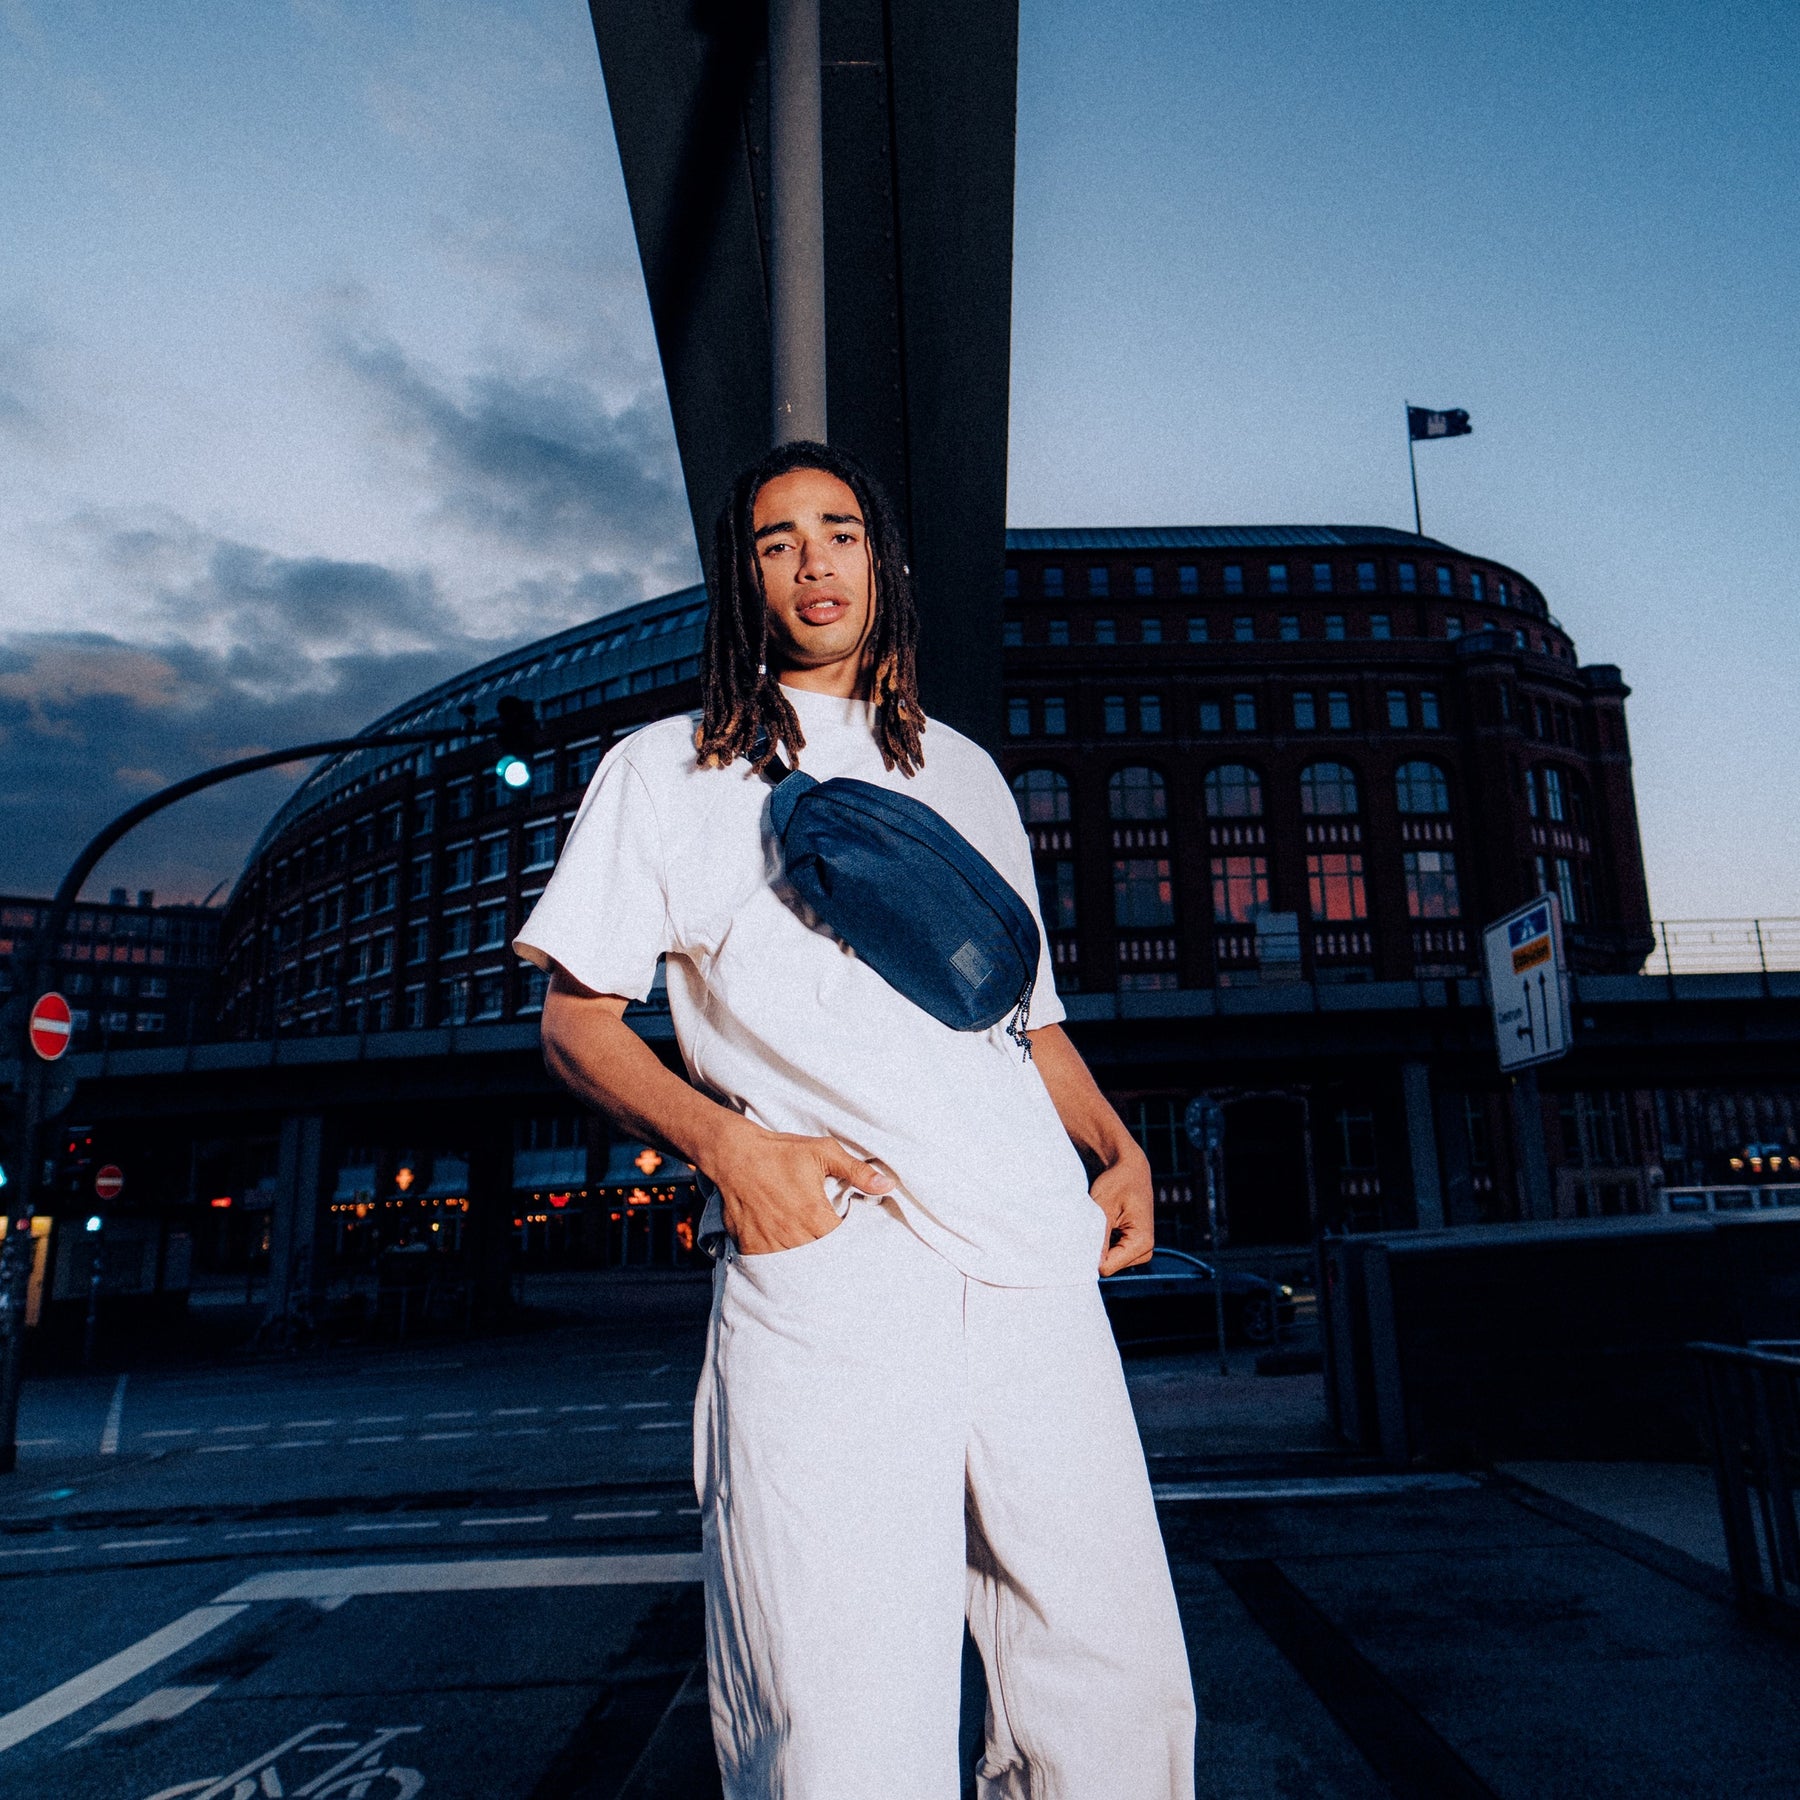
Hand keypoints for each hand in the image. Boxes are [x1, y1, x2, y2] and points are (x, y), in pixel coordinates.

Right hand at [706, 1116, 893, 1255]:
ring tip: (812, 1252)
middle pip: (822, 1260)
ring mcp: (771, 1243)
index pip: (843, 1246)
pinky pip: (771, 1267)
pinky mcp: (752, 1246)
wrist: (735, 1155)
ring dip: (806, 1262)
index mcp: (815, 1215)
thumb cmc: (781, 1152)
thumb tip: (887, 1185)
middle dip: (830, 1257)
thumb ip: (858, 1171)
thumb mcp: (824, 1153)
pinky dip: (781, 1263)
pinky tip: (788, 1252)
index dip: (849, 1246)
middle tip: (834, 1251)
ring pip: (797, 1267)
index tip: (851, 1241)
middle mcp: (794, 1235)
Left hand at [1093, 1144, 1154, 1275]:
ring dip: (1097, 1246)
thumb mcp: (1103, 1208)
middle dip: (1093, 1250)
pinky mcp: (1133, 1248)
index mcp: (1142, 1242)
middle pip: (1107, 1267)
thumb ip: (1098, 1239)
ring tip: (1095, 1223)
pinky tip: (1100, 1227)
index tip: (1075, 1240)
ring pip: (1107, 1262)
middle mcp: (1145, 1251)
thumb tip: (1087, 1265)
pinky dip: (1101, 1244)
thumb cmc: (1117, 1182)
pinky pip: (1110, 1255)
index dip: (1087, 1256)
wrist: (1130, 1169)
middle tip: (1086, 1226)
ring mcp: (1140, 1251)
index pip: (1106, 1267)